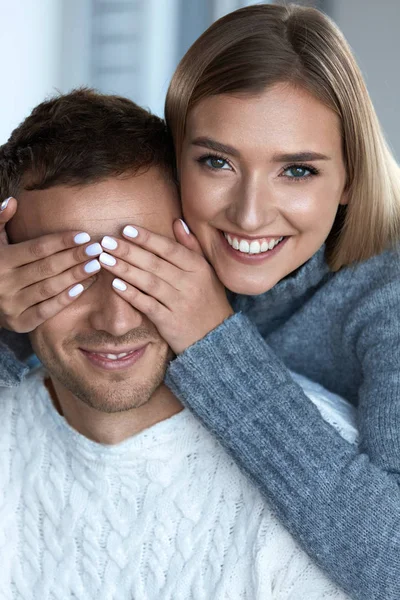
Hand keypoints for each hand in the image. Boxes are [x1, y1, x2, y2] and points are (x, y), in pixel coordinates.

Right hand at [0, 197, 100, 331]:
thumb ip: (0, 221)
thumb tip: (13, 201)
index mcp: (1, 260)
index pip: (37, 249)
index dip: (61, 241)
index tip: (83, 235)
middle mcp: (5, 283)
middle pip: (47, 268)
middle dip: (74, 257)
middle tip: (97, 249)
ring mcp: (12, 305)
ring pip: (49, 288)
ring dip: (75, 276)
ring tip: (96, 265)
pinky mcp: (19, 323)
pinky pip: (46, 310)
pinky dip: (64, 299)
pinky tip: (82, 287)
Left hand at [99, 220, 233, 353]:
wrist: (217, 335)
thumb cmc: (208, 299)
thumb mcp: (206, 271)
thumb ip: (191, 246)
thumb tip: (177, 222)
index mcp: (198, 268)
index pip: (169, 249)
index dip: (147, 238)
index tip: (126, 229)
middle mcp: (190, 284)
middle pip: (155, 264)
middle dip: (128, 251)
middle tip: (106, 241)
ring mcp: (180, 304)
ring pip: (149, 283)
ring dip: (125, 270)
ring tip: (104, 259)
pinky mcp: (170, 322)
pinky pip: (147, 305)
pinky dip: (131, 294)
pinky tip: (115, 285)